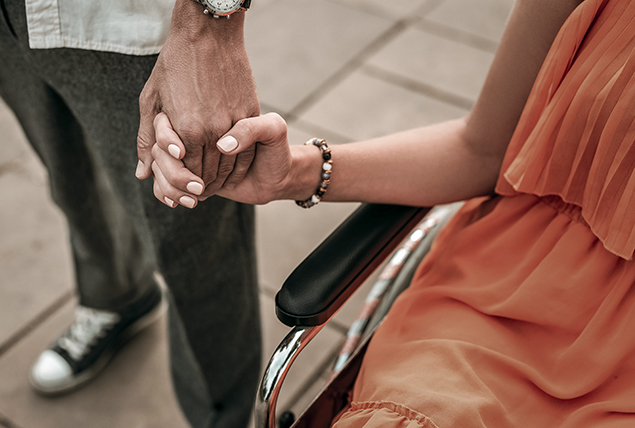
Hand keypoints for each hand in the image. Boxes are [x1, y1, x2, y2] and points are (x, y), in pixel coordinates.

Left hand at [136, 0, 258, 197]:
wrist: (208, 36)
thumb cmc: (174, 65)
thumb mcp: (151, 101)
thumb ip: (146, 141)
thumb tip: (142, 173)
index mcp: (185, 130)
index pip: (186, 173)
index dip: (184, 186)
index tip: (184, 193)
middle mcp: (211, 131)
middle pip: (208, 173)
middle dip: (201, 187)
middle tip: (198, 193)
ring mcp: (233, 123)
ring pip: (229, 165)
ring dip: (221, 178)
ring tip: (215, 183)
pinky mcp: (250, 114)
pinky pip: (245, 149)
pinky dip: (238, 162)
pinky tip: (230, 164)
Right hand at [151, 112, 294, 205]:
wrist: (277, 176)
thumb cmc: (277, 150)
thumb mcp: (273, 131)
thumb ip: (252, 130)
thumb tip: (222, 146)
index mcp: (210, 115)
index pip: (172, 122)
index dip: (168, 138)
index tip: (180, 152)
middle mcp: (193, 132)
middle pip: (163, 150)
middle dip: (173, 172)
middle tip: (198, 188)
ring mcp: (187, 154)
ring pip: (160, 168)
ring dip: (172, 186)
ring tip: (196, 198)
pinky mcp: (188, 173)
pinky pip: (164, 183)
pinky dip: (169, 193)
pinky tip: (186, 201)